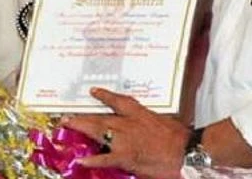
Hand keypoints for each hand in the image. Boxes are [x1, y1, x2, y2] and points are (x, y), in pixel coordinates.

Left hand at [63, 87, 189, 178]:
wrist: (185, 151)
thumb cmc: (178, 137)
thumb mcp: (163, 121)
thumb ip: (149, 121)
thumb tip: (144, 125)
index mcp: (139, 113)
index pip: (119, 101)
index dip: (104, 96)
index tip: (93, 91)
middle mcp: (128, 124)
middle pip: (100, 118)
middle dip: (82, 117)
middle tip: (66, 117)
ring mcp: (124, 140)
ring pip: (97, 132)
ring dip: (81, 130)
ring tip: (67, 129)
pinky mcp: (125, 157)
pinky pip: (104, 158)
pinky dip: (92, 159)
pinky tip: (80, 160)